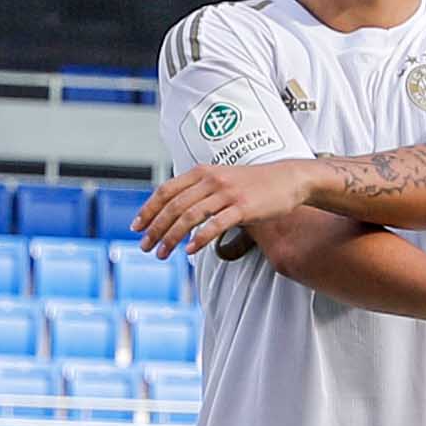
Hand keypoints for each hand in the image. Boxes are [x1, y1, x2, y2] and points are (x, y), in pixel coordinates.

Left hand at [134, 157, 322, 257]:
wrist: (289, 179)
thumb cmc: (254, 184)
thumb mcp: (222, 179)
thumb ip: (199, 190)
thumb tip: (176, 208)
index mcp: (202, 171)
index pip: (166, 190)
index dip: (148, 209)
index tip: (137, 227)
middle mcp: (211, 179)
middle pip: (174, 206)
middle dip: (155, 228)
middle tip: (145, 246)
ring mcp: (227, 193)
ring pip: (190, 216)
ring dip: (171, 237)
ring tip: (161, 253)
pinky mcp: (243, 207)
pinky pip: (215, 224)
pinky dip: (200, 238)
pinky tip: (190, 250)